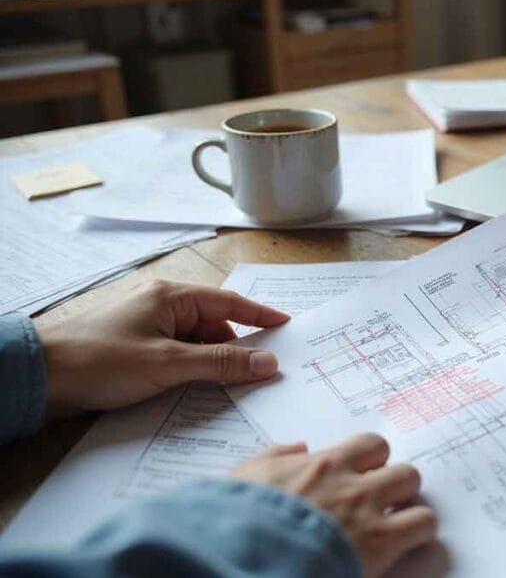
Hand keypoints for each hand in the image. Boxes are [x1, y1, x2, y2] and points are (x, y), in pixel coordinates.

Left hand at [36, 279, 289, 418]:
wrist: (37, 377)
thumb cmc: (100, 360)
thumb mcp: (169, 364)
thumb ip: (222, 363)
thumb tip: (267, 363)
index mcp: (170, 296)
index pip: (229, 304)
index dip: (260, 316)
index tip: (287, 325)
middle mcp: (159, 305)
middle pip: (213, 325)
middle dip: (235, 348)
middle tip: (259, 373)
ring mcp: (144, 325)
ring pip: (194, 342)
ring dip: (210, 363)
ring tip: (224, 387)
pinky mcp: (131, 347)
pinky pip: (175, 354)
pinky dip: (189, 369)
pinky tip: (194, 389)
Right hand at [231, 434, 438, 577]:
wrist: (241, 554)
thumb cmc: (237, 520)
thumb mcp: (246, 478)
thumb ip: (276, 457)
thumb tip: (299, 447)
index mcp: (322, 466)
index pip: (370, 445)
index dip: (373, 462)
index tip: (366, 477)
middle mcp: (351, 483)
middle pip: (399, 465)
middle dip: (396, 484)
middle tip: (385, 504)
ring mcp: (369, 511)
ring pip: (415, 486)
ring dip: (411, 504)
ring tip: (400, 523)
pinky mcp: (381, 543)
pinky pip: (424, 524)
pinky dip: (421, 531)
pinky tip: (407, 544)